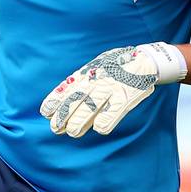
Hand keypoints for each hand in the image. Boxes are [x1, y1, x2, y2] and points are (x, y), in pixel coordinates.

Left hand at [41, 42, 185, 137]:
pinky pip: (114, 110)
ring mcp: (111, 87)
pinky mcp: (126, 96)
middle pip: (77, 98)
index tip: (46, 112)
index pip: (67, 87)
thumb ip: (80, 81)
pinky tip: (99, 129)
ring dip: (80, 120)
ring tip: (72, 131)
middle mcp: (97, 80)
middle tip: (56, 128)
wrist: (144, 60)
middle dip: (64, 114)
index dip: (56, 100)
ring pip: (92, 105)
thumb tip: (62, 99)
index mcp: (88, 73)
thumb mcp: (95, 67)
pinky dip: (106, 121)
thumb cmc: (116, 66)